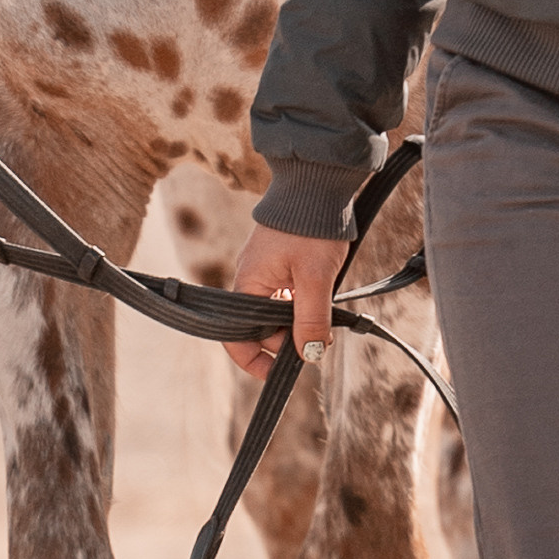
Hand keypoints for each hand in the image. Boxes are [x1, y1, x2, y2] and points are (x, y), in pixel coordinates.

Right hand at [224, 225, 342, 377]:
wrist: (317, 184)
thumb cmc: (311, 229)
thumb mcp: (315, 279)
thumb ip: (310, 319)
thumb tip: (308, 355)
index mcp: (248, 284)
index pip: (236, 336)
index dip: (254, 361)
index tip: (278, 374)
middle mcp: (251, 279)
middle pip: (259, 326)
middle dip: (284, 341)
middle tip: (314, 344)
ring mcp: (265, 269)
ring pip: (275, 311)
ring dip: (295, 322)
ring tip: (321, 322)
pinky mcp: (281, 261)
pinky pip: (285, 294)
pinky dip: (300, 304)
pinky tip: (319, 302)